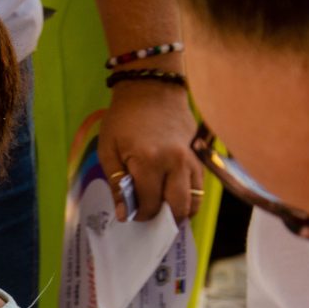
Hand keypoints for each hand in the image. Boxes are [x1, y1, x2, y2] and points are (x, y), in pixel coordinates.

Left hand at [98, 82, 202, 221]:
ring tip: (163, 209)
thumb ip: (117, 184)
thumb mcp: (108, 150)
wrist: (152, 88)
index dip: (140, 215)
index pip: (150, 204)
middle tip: (149, 216)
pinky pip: (200, 186)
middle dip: (162, 219)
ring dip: (179, 211)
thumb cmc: (124, 119)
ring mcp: (192, 159)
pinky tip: (173, 195)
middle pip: (177, 208)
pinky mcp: (200, 156)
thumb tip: (124, 214)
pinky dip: (189, 197)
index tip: (131, 214)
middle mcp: (175, 162)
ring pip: (194, 200)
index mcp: (149, 161)